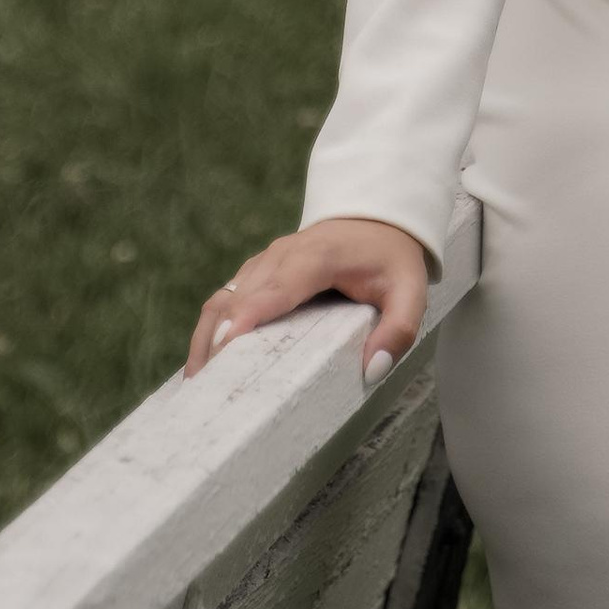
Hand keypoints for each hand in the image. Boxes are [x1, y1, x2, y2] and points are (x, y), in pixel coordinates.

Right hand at [186, 216, 427, 386]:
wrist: (377, 221)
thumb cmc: (391, 261)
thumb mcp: (411, 292)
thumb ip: (399, 330)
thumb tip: (372, 369)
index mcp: (320, 256)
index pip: (279, 286)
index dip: (250, 315)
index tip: (226, 348)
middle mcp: (283, 254)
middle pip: (240, 296)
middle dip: (219, 339)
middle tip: (205, 387)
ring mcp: (265, 261)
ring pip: (225, 296)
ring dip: (207, 336)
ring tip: (196, 383)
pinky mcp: (257, 272)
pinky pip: (226, 298)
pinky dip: (212, 329)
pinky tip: (204, 363)